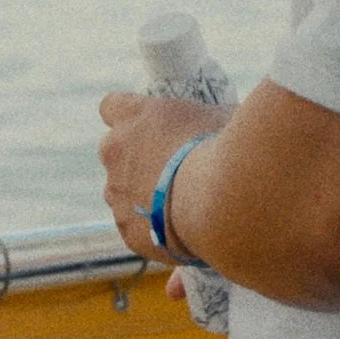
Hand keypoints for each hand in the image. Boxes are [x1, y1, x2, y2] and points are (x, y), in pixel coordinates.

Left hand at [98, 92, 233, 263]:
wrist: (226, 197)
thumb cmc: (227, 146)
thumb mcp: (222, 116)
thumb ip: (209, 119)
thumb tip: (226, 124)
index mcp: (134, 116)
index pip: (111, 106)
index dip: (128, 116)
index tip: (147, 125)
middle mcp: (115, 152)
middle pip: (113, 151)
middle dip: (135, 158)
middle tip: (172, 166)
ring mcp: (118, 194)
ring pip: (121, 193)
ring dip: (142, 195)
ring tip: (182, 204)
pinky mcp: (129, 231)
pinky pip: (136, 229)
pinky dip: (154, 229)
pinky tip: (184, 229)